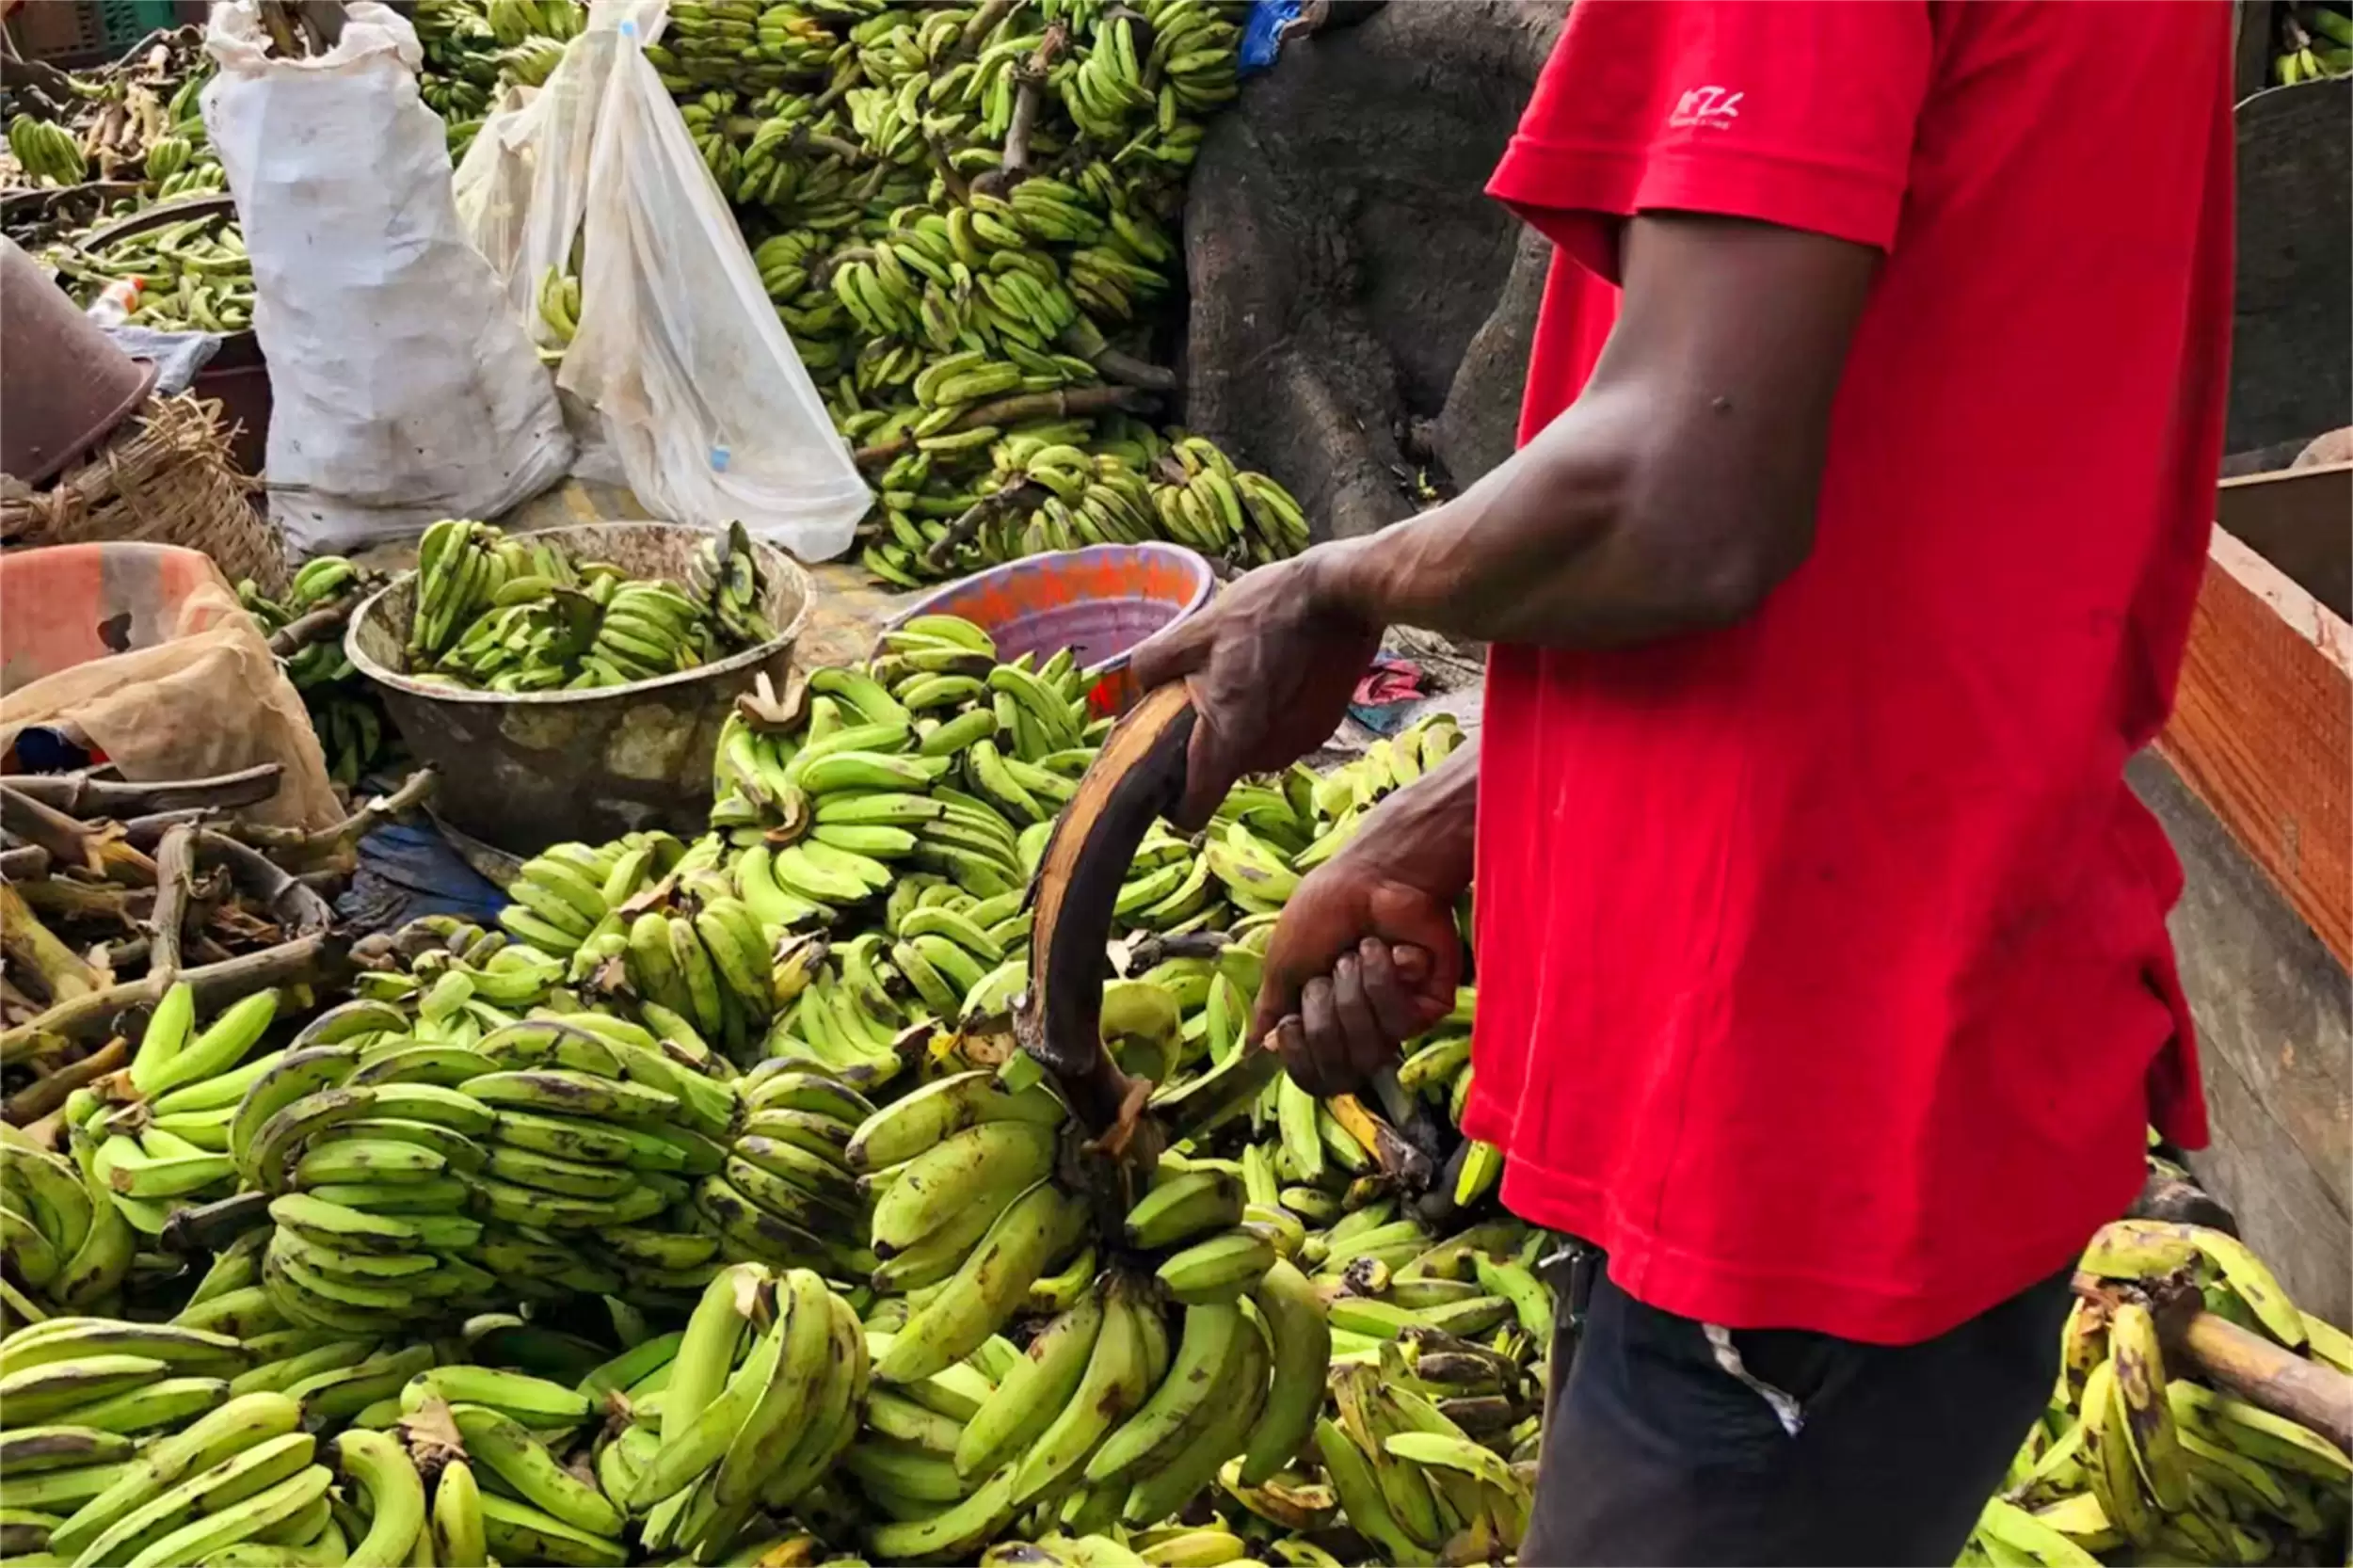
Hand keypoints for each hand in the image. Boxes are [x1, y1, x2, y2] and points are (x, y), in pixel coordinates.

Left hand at [1127, 548, 1380, 828]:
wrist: (1338, 595)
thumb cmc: (1262, 612)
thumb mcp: (1194, 630)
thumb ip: (1153, 665)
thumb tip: (1138, 686)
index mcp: (1228, 742)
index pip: (1193, 812)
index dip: (1174, 803)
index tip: (1168, 775)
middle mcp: (1266, 757)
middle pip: (1223, 771)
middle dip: (1209, 740)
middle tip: (1206, 688)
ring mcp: (1300, 745)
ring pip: (1254, 751)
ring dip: (1243, 723)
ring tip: (1247, 670)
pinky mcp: (1324, 728)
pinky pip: (1284, 733)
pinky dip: (1275, 713)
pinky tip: (1280, 669)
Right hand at [1252, 806, 1471, 1097]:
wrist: (1373, 875)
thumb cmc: (1325, 910)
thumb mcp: (1283, 961)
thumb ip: (1272, 1009)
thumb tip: (1256, 1050)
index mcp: (1324, 1020)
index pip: (1315, 1076)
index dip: (1301, 1055)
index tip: (1291, 1023)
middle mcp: (1360, 1027)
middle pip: (1341, 1066)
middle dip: (1326, 1009)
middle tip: (1329, 967)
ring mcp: (1398, 1018)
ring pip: (1372, 1042)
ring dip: (1356, 987)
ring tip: (1360, 949)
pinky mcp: (1430, 1004)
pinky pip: (1401, 1019)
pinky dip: (1385, 976)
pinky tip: (1391, 947)